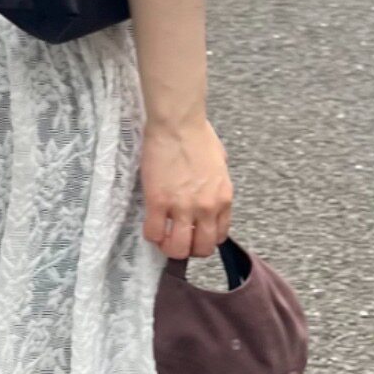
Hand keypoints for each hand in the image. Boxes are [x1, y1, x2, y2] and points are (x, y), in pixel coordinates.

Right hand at [140, 118, 232, 259]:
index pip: (219, 236)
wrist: (178, 123)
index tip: (194, 235)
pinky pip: (154, 233)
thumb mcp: (220, 164)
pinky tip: (150, 226)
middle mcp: (206, 208)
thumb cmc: (198, 135)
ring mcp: (182, 207)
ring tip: (163, 239)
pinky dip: (151, 235)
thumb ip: (217, 186)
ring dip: (169, 248)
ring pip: (177, 248)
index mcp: (223, 199)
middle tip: (178, 240)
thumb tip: (209, 194)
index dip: (204, 240)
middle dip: (189, 249)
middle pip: (201, 249)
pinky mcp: (158, 202)